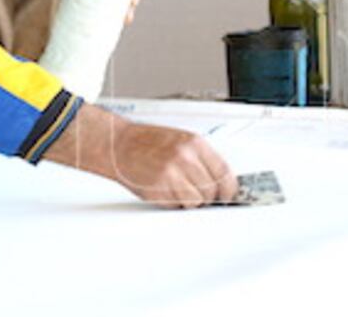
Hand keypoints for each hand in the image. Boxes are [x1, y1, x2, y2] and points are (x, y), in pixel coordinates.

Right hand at [41, 103, 237, 208]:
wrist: (118, 144)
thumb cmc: (147, 142)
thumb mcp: (180, 141)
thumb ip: (201, 159)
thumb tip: (220, 181)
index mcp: (194, 144)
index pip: (224, 173)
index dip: (228, 189)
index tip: (227, 195)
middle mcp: (185, 159)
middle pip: (211, 191)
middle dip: (206, 195)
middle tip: (194, 189)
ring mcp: (171, 176)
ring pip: (195, 202)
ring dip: (189, 200)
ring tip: (176, 188)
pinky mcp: (158, 191)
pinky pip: (176, 206)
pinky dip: (173, 203)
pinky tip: (164, 189)